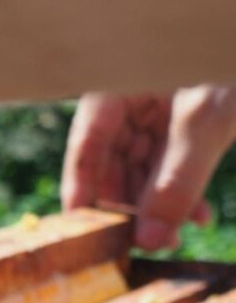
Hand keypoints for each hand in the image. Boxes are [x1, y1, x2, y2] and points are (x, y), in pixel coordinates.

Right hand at [61, 85, 235, 249]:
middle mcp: (127, 105)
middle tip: (145, 244)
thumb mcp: (206, 122)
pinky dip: (182, 194)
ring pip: (141, 175)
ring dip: (159, 209)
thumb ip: (176, 183)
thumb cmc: (228, 58)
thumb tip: (149, 241)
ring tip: (178, 237)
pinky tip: (199, 217)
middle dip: (130, 210)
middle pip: (111, 168)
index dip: (82, 194)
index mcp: (115, 89)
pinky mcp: (179, 127)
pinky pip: (169, 169)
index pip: (85, 149)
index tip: (85, 234)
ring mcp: (153, 116)